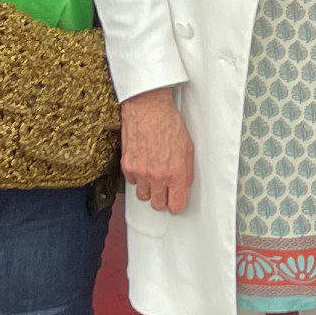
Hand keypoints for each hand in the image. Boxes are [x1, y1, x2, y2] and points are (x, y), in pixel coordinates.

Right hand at [121, 87, 194, 212]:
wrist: (148, 109)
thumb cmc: (169, 122)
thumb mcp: (188, 146)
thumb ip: (186, 170)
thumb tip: (184, 184)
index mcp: (176, 172)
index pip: (176, 204)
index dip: (177, 205)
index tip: (176, 203)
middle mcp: (157, 176)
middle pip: (158, 205)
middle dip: (162, 199)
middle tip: (165, 190)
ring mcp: (141, 173)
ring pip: (143, 196)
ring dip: (149, 189)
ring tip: (153, 176)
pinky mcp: (127, 167)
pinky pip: (132, 182)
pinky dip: (137, 177)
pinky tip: (143, 164)